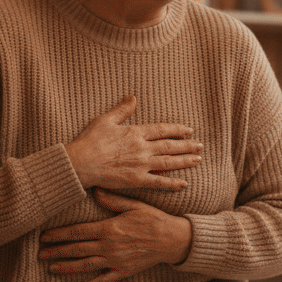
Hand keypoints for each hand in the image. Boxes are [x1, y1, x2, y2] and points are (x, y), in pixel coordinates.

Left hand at [39, 189, 192, 281]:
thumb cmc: (154, 219)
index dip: (58, 235)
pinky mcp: (123, 271)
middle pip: (76, 249)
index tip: (44, 237)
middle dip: (56, 251)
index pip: (77, 232)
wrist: (172, 240)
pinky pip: (103, 281)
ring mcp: (115, 261)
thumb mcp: (134, 204)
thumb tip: (95, 191)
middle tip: (40, 254)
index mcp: (108, 228)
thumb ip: (112, 200)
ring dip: (66, 267)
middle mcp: (108, 246)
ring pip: (85, 265)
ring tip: (51, 268)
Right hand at [65, 95, 202, 191]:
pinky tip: (185, 183)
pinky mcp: (137, 180)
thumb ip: (122, 110)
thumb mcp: (105, 120)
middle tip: (200, 145)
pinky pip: (159, 183)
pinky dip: (173, 183)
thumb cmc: (90, 141)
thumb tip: (133, 97)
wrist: (81, 163)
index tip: (188, 130)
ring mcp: (141, 165)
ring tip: (198, 159)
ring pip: (169, 163)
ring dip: (185, 161)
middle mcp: (142, 148)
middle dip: (187, 145)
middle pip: (170, 146)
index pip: (162, 130)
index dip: (177, 130)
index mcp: (136, 133)